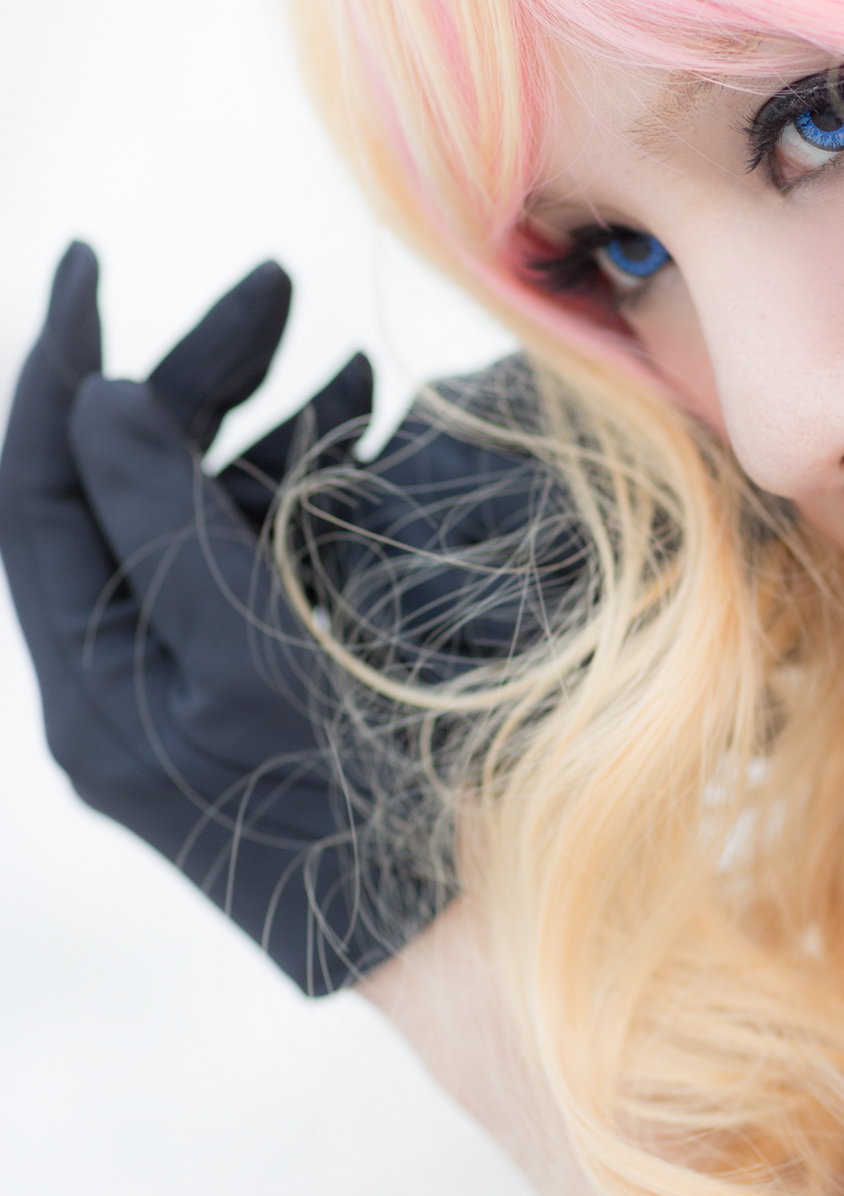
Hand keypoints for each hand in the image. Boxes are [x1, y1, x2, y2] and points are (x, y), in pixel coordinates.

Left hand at [0, 242, 584, 993]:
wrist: (450, 933)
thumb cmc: (350, 818)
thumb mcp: (245, 663)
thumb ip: (161, 525)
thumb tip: (102, 398)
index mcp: (83, 680)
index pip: (34, 489)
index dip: (61, 367)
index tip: (96, 262)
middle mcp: (118, 675)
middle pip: (124, 486)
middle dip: (194, 378)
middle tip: (276, 286)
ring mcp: (191, 680)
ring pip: (199, 514)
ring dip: (264, 427)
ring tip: (351, 367)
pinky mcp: (260, 685)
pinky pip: (260, 562)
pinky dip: (308, 489)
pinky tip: (370, 435)